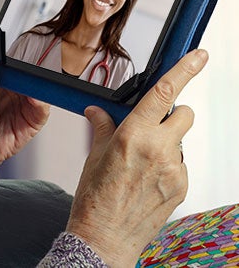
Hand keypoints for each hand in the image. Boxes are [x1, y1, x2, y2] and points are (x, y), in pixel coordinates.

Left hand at [0, 58, 49, 220]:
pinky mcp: (30, 123)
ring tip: (33, 81)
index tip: (22, 48)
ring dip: (39, 85)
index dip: (20, 55)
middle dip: (34, 69)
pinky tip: (35, 98)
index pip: (15, 62)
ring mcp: (23, 105)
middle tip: (33, 63)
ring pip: (39, 90)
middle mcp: (14, 90)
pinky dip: (41, 103)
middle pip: (31, 74)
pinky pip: (41, 110)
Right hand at [66, 49, 207, 266]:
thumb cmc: (95, 197)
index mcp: (134, 135)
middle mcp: (159, 150)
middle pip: (184, 114)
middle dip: (171, 114)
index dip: (184, 70)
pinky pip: (180, 164)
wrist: (104, 237)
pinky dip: (167, 165)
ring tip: (142, 163)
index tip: (198, 56)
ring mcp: (175, 170)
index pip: (164, 93)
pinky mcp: (182, 187)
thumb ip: (103, 127)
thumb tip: (98, 111)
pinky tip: (148, 180)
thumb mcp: (94, 155)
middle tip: (151, 127)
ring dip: (167, 142)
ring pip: (181, 141)